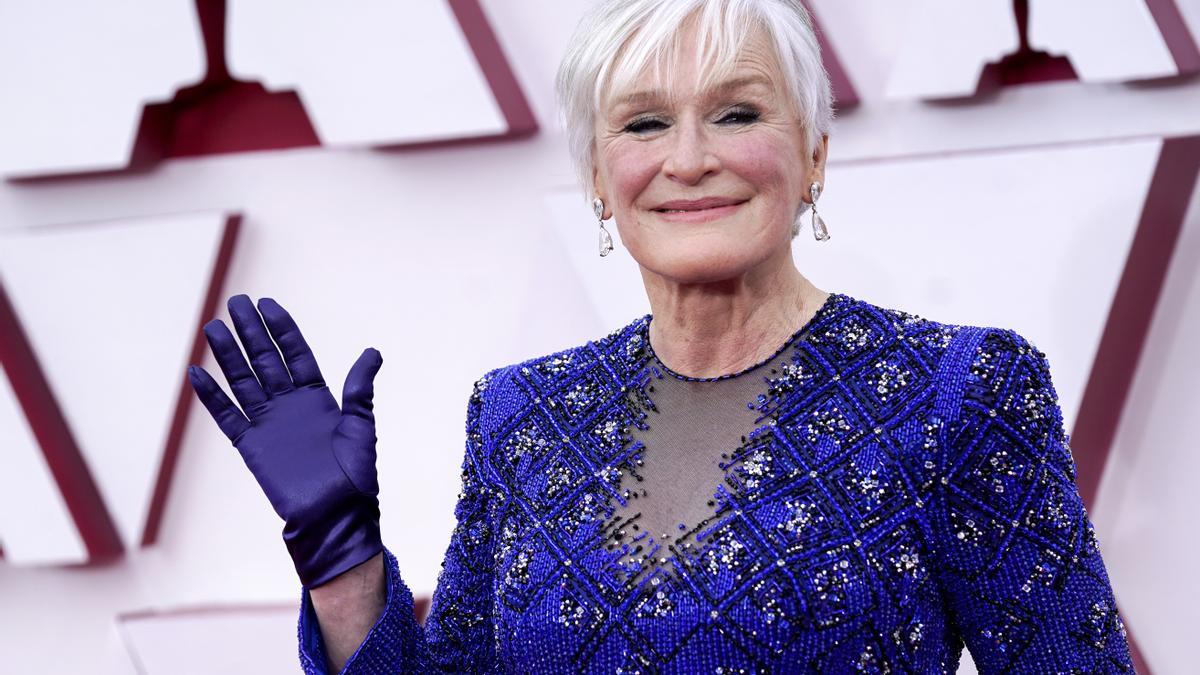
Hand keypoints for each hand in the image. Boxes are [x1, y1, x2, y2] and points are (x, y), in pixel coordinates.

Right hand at [187, 295, 383, 587]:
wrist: (335, 515)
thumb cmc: (355, 475)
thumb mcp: (361, 424)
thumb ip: (359, 387)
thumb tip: (372, 352)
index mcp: (318, 398)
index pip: (296, 354)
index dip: (282, 329)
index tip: (268, 304)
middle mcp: (290, 406)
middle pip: (266, 360)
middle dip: (251, 332)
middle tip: (235, 302)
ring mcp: (268, 424)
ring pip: (243, 381)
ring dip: (227, 355)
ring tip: (212, 327)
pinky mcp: (250, 446)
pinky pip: (226, 415)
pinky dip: (211, 396)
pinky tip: (195, 372)